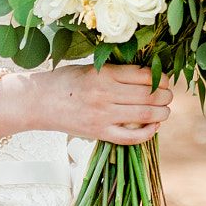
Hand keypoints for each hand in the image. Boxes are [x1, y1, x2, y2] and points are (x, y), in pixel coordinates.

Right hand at [10, 64, 171, 145]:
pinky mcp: (98, 133)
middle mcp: (105, 94)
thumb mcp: (89, 68)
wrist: (37, 102)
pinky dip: (147, 133)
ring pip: (145, 115)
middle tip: (168, 95)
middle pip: (149, 95)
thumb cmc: (64, 81)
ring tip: (165, 110)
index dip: (161, 77)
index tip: (164, 79)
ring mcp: (102, 116)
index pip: (144, 75)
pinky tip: (154, 127)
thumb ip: (115, 71)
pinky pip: (130, 137)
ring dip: (163, 113)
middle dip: (166, 95)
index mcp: (104, 74)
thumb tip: (147, 75)